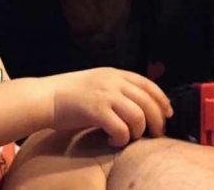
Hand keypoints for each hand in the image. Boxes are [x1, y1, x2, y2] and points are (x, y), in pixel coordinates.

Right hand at [43, 68, 172, 146]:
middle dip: (157, 121)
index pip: (148, 85)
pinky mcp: (96, 111)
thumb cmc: (70, 93)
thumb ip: (117, 88)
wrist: (45, 97)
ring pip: (138, 116)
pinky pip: (121, 129)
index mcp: (115, 74)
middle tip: (155, 134)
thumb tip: (140, 104)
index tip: (168, 113)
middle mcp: (113, 82)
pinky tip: (114, 140)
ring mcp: (105, 95)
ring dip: (138, 131)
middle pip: (148, 102)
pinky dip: (122, 138)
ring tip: (130, 137)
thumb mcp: (98, 82)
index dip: (162, 100)